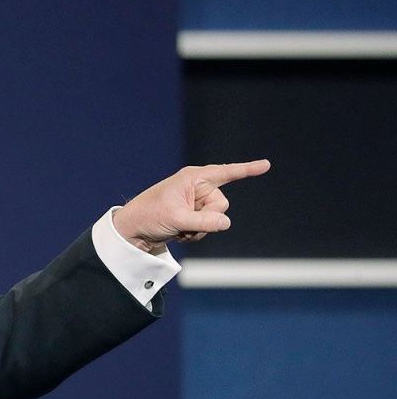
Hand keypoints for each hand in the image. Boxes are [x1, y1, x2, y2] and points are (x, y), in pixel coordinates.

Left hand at [113, 160, 270, 251]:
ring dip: (200, 229)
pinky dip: (195, 233)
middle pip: (222, 204)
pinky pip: (207, 227)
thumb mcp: (177, 219)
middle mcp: (197, 187)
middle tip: (185, 222)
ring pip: (216, 219)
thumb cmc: (149, 216)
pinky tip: (179, 233)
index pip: (226, 172)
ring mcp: (195, 203)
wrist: (132, 231)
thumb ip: (204, 220)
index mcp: (193, 178)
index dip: (248, 169)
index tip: (267, 164)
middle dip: (208, 218)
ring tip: (178, 228)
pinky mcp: (192, 216)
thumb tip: (225, 222)